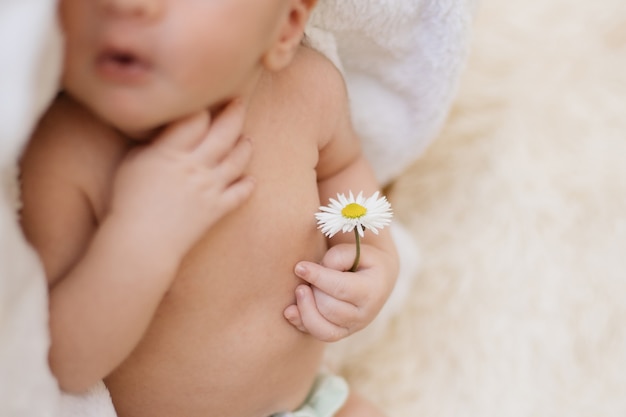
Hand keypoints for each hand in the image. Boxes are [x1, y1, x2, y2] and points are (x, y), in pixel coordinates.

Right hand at [108, 100, 254, 261]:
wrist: (142, 243)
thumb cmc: (128, 202)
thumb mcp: (132, 164)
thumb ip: (153, 145)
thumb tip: (165, 134)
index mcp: (172, 152)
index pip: (196, 119)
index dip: (203, 107)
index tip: (206, 100)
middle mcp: (196, 166)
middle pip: (223, 133)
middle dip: (234, 114)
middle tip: (239, 102)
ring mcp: (210, 188)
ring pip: (237, 161)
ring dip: (244, 147)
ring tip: (247, 139)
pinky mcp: (216, 210)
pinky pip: (239, 194)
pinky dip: (247, 186)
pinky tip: (251, 180)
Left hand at [283, 242, 396, 341]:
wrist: (375, 282)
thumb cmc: (361, 262)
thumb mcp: (357, 251)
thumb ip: (338, 256)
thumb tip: (317, 270)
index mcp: (371, 291)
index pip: (341, 288)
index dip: (318, 277)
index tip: (299, 267)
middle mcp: (363, 314)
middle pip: (329, 308)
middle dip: (313, 291)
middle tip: (305, 275)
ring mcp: (352, 327)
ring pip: (322, 327)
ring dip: (305, 308)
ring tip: (300, 290)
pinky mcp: (340, 334)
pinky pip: (318, 335)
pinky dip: (301, 324)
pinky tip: (290, 311)